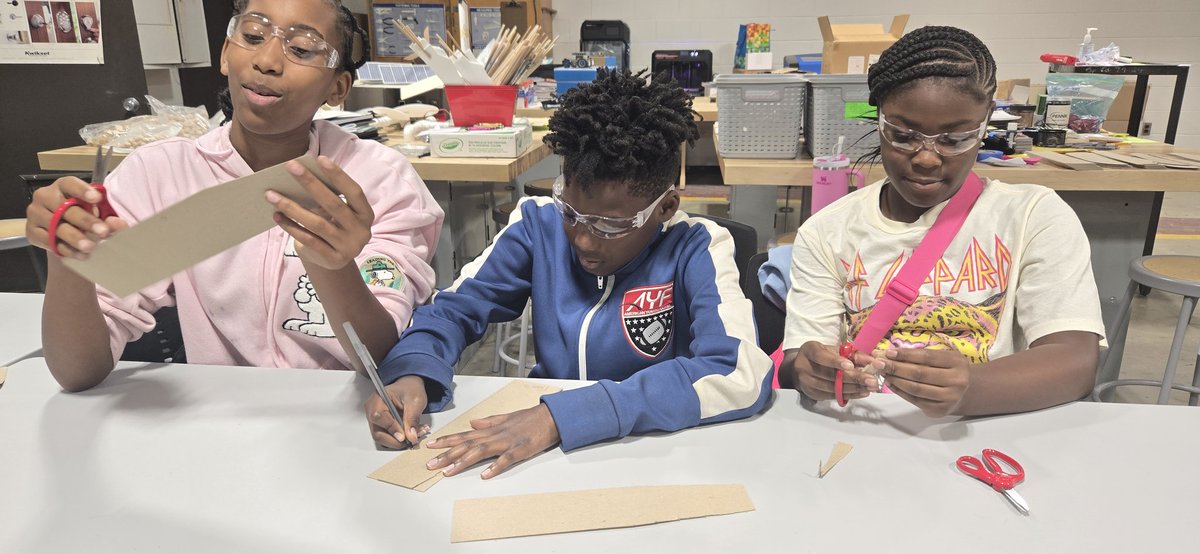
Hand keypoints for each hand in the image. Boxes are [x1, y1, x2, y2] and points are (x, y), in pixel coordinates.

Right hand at [25, 176, 128, 258]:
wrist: (56, 230)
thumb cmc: (79, 213)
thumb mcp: (93, 211)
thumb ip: (107, 216)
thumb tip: (119, 224)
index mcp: (62, 186)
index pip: (70, 184)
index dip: (83, 190)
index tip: (97, 198)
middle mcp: (45, 196)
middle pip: (65, 208)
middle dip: (86, 221)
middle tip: (103, 232)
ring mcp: (35, 214)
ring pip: (56, 227)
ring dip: (75, 238)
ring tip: (91, 247)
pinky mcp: (31, 231)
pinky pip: (50, 242)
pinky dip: (67, 250)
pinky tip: (81, 255)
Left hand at [268, 156, 373, 270]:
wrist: (334, 261)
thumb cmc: (334, 227)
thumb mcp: (337, 213)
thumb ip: (328, 198)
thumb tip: (301, 175)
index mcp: (366, 214)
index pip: (354, 192)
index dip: (339, 175)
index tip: (320, 158)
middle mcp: (361, 231)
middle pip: (333, 204)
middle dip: (310, 183)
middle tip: (291, 166)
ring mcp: (348, 247)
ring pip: (317, 224)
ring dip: (292, 207)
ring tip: (271, 194)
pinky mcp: (333, 259)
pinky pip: (308, 240)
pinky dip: (291, 227)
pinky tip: (276, 216)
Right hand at [365, 375, 428, 448]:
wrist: (409, 388)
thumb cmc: (410, 389)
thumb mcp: (416, 401)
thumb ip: (412, 418)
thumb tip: (411, 436)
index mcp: (378, 399)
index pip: (379, 417)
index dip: (391, 429)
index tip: (403, 437)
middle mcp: (372, 410)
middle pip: (378, 432)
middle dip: (395, 440)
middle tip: (410, 440)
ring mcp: (375, 420)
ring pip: (382, 438)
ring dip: (398, 441)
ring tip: (413, 436)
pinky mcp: (380, 426)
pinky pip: (387, 437)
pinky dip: (398, 440)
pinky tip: (409, 434)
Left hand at [425, 404, 559, 478]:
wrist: (550, 417)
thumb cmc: (529, 418)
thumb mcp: (506, 417)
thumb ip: (488, 421)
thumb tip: (472, 423)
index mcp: (491, 429)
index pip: (464, 435)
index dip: (446, 441)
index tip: (430, 446)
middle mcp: (495, 435)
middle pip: (467, 445)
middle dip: (447, 455)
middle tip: (430, 464)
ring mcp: (507, 442)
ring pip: (480, 452)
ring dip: (463, 461)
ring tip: (448, 471)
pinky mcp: (520, 450)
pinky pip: (506, 459)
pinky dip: (495, 467)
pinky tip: (485, 475)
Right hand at [787, 341, 878, 402]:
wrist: (802, 367)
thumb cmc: (822, 355)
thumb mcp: (833, 349)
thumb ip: (852, 354)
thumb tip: (872, 361)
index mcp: (809, 351)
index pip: (821, 357)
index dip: (836, 362)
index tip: (851, 366)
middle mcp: (804, 367)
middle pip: (830, 375)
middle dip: (853, 378)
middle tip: (871, 379)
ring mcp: (807, 383)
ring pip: (833, 388)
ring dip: (854, 388)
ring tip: (871, 387)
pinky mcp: (813, 394)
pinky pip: (834, 396)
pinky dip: (850, 395)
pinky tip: (862, 392)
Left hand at [871, 347, 970, 416]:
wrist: (964, 392)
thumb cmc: (948, 370)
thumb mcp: (942, 358)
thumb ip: (921, 356)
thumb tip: (891, 354)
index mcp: (957, 362)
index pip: (926, 357)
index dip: (905, 354)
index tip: (888, 352)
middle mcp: (957, 381)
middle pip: (919, 373)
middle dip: (896, 367)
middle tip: (879, 363)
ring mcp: (949, 398)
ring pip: (915, 388)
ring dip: (895, 380)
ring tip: (883, 373)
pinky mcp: (939, 410)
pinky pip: (915, 400)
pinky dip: (900, 391)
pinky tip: (891, 384)